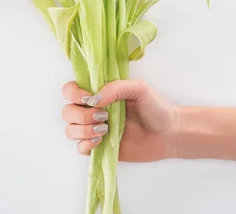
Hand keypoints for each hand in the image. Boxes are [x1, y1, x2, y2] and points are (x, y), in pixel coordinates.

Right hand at [61, 79, 177, 161]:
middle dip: (81, 115)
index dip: (73, 94)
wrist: (169, 134)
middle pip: (67, 111)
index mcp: (100, 93)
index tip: (89, 98)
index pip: (70, 90)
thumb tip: (94, 99)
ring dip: (83, 130)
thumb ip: (116, 88)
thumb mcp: (139, 88)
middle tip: (103, 116)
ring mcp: (95, 129)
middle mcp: (93, 110)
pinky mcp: (99, 147)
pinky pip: (79, 148)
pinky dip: (85, 144)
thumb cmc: (156, 108)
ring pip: (70, 130)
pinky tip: (101, 141)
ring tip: (105, 130)